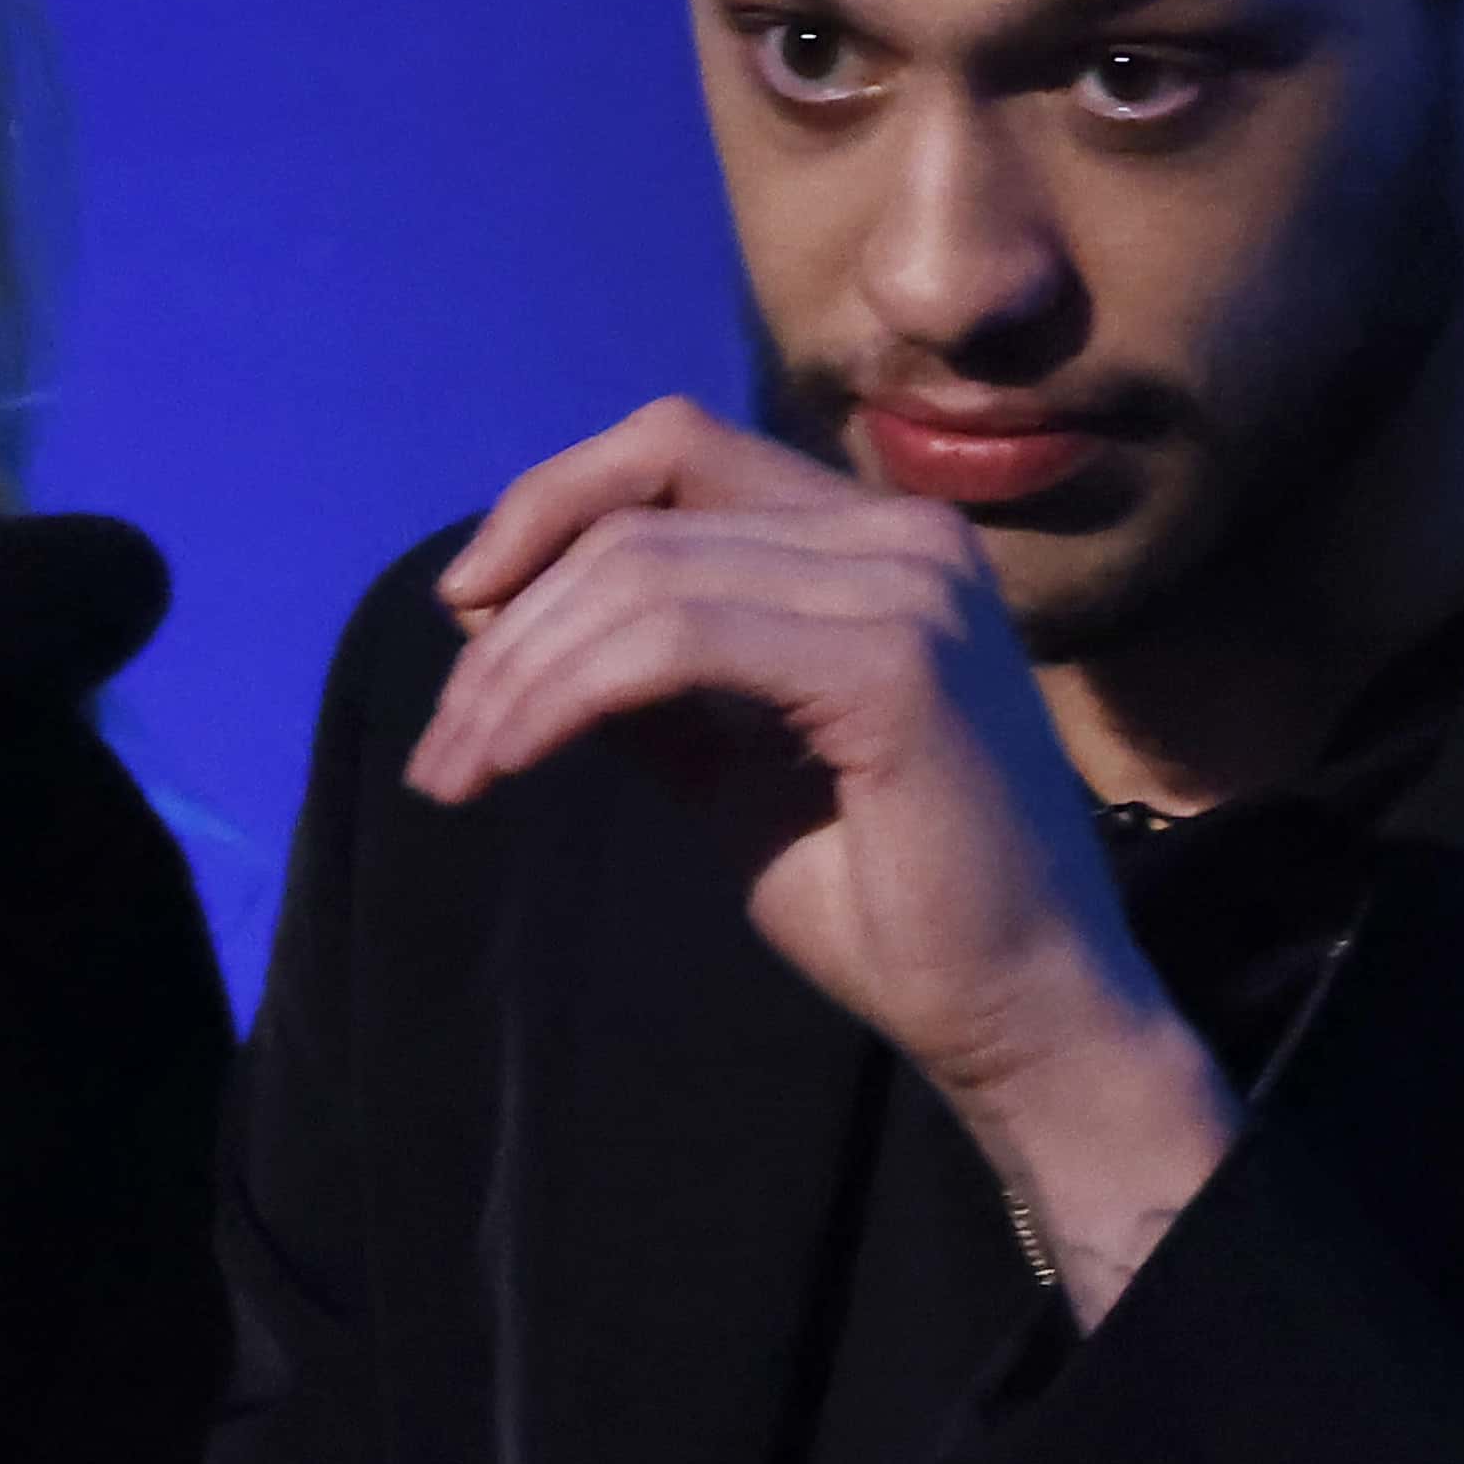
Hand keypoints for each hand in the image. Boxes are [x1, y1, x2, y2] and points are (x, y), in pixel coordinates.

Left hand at [404, 397, 1232, 1313]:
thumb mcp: (738, 768)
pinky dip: (565, 697)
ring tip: (456, 769)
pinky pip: (675, 644)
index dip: (549, 503)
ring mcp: (911, 589)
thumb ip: (651, 686)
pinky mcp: (895, 663)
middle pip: (642, 509)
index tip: (462, 611)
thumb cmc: (896, 907)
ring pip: (643, 574)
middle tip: (441, 743)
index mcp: (881, 545)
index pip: (680, 450)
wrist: (1021, 1013)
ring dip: (518, 673)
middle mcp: (907, 537)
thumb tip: (498, 619)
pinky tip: (509, 763)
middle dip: (511, 618)